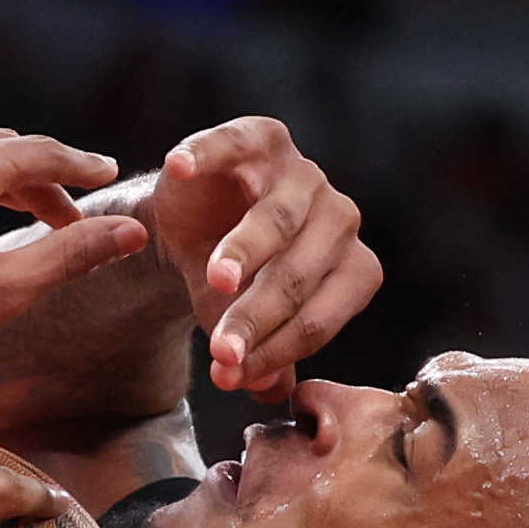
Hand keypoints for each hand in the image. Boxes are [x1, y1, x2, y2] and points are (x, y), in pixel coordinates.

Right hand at [146, 116, 379, 400]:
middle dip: (256, 317)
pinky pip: (235, 143)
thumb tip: (267, 391)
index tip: (232, 376)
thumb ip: (261, 359)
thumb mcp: (243, 323)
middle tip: (221, 352)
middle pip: (298, 274)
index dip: (277, 351)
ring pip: (278, 217)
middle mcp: (336, 217)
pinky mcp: (258, 137)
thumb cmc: (234, 280)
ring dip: (245, 252)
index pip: (320, 318)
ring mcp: (300, 172)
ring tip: (215, 282)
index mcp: (349, 268)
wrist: (198, 224)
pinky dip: (206, 155)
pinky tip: (179, 168)